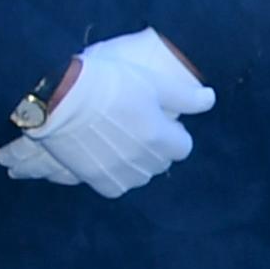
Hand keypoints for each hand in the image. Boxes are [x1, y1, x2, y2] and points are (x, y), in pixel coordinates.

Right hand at [0, 27, 212, 196]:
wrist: (59, 94)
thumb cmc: (107, 82)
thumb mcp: (152, 82)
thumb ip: (184, 96)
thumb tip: (210, 100)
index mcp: (160, 138)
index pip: (183, 147)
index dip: (174, 132)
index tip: (161, 119)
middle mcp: (142, 161)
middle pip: (161, 162)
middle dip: (156, 147)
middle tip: (138, 125)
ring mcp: (117, 171)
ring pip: (139, 176)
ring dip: (136, 163)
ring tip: (120, 141)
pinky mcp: (93, 177)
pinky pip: (114, 186)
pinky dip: (114, 175)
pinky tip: (105, 157)